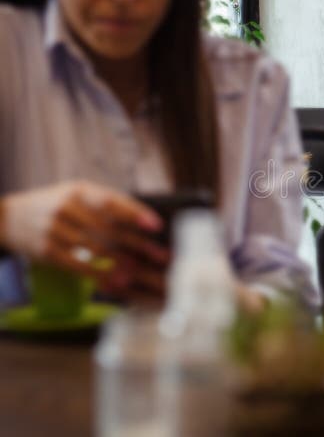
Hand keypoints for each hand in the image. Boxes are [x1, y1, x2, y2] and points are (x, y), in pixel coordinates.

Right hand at [0, 181, 168, 299]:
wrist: (8, 217)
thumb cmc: (55, 204)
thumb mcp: (76, 193)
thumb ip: (106, 203)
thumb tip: (143, 221)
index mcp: (78, 190)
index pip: (111, 201)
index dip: (135, 213)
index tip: (157, 226)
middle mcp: (65, 208)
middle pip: (109, 228)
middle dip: (138, 244)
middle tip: (161, 256)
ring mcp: (54, 230)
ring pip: (95, 249)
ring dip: (122, 262)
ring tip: (143, 271)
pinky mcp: (46, 251)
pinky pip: (77, 265)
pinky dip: (98, 275)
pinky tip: (116, 282)